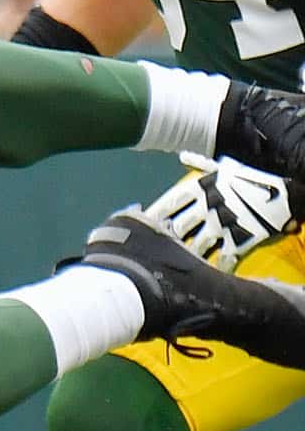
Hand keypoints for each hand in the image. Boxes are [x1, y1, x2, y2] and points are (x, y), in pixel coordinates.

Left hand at [145, 153, 302, 271]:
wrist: (288, 189)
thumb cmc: (254, 177)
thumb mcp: (226, 168)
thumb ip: (202, 164)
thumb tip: (184, 155)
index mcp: (202, 188)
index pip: (170, 203)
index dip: (155, 214)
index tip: (142, 223)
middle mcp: (208, 207)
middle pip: (179, 227)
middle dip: (167, 238)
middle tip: (156, 247)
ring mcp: (223, 225)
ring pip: (196, 245)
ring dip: (185, 255)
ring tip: (176, 263)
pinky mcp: (240, 240)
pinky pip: (222, 258)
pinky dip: (214, 267)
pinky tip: (207, 274)